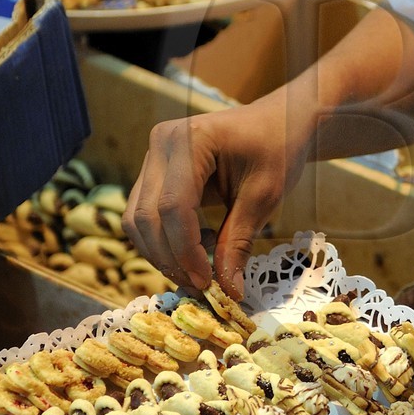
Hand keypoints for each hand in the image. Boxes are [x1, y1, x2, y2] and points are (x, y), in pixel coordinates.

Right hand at [123, 86, 313, 298]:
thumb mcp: (264, 196)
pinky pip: (143, 213)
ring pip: (136, 218)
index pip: (173, 206)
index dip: (185, 250)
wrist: (277, 122)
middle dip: (170, 258)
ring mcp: (153, 155)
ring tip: (202, 265)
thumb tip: (229, 292)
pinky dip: (162, 240)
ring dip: (162, 253)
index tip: (207, 281)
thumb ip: (239, 241)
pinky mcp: (153, 170)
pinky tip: (196, 246)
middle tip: (201, 285)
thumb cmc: (277, 150)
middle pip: (146, 215)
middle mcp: (161, 143)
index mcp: (191, 139)